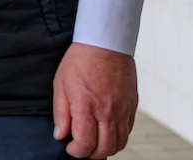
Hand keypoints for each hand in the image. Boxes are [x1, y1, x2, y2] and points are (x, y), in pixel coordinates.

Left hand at [52, 43, 136, 157]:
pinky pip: (128, 131)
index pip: (85, 143)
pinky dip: (118, 137)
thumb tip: (60, 135)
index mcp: (86, 106)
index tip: (70, 148)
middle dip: (91, 154)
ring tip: (94, 142)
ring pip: (120, 143)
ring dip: (106, 148)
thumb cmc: (80, 61)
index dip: (76, 152)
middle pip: (104, 148)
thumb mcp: (60, 84)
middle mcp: (107, 111)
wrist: (105, 43)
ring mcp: (123, 109)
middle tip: (82, 148)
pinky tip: (107, 131)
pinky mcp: (132, 105)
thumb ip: (61, 112)